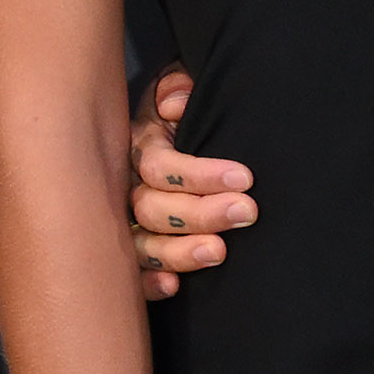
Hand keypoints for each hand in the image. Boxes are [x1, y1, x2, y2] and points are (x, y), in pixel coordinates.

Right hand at [126, 72, 254, 298]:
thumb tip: (175, 103)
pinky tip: (173, 287)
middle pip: (150, 208)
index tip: (245, 178)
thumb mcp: (185, 90)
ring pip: (140, 245)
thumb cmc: (194, 114)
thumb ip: (179, 87)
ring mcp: (127, 222)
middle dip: (200, 213)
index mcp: (139, 146)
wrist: (196, 136)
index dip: (199, 174)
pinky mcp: (136, 253)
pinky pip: (132, 275)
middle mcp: (127, 186)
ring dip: (177, 253)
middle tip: (246, 212)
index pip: (158, 165)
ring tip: (218, 252)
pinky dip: (149, 284)